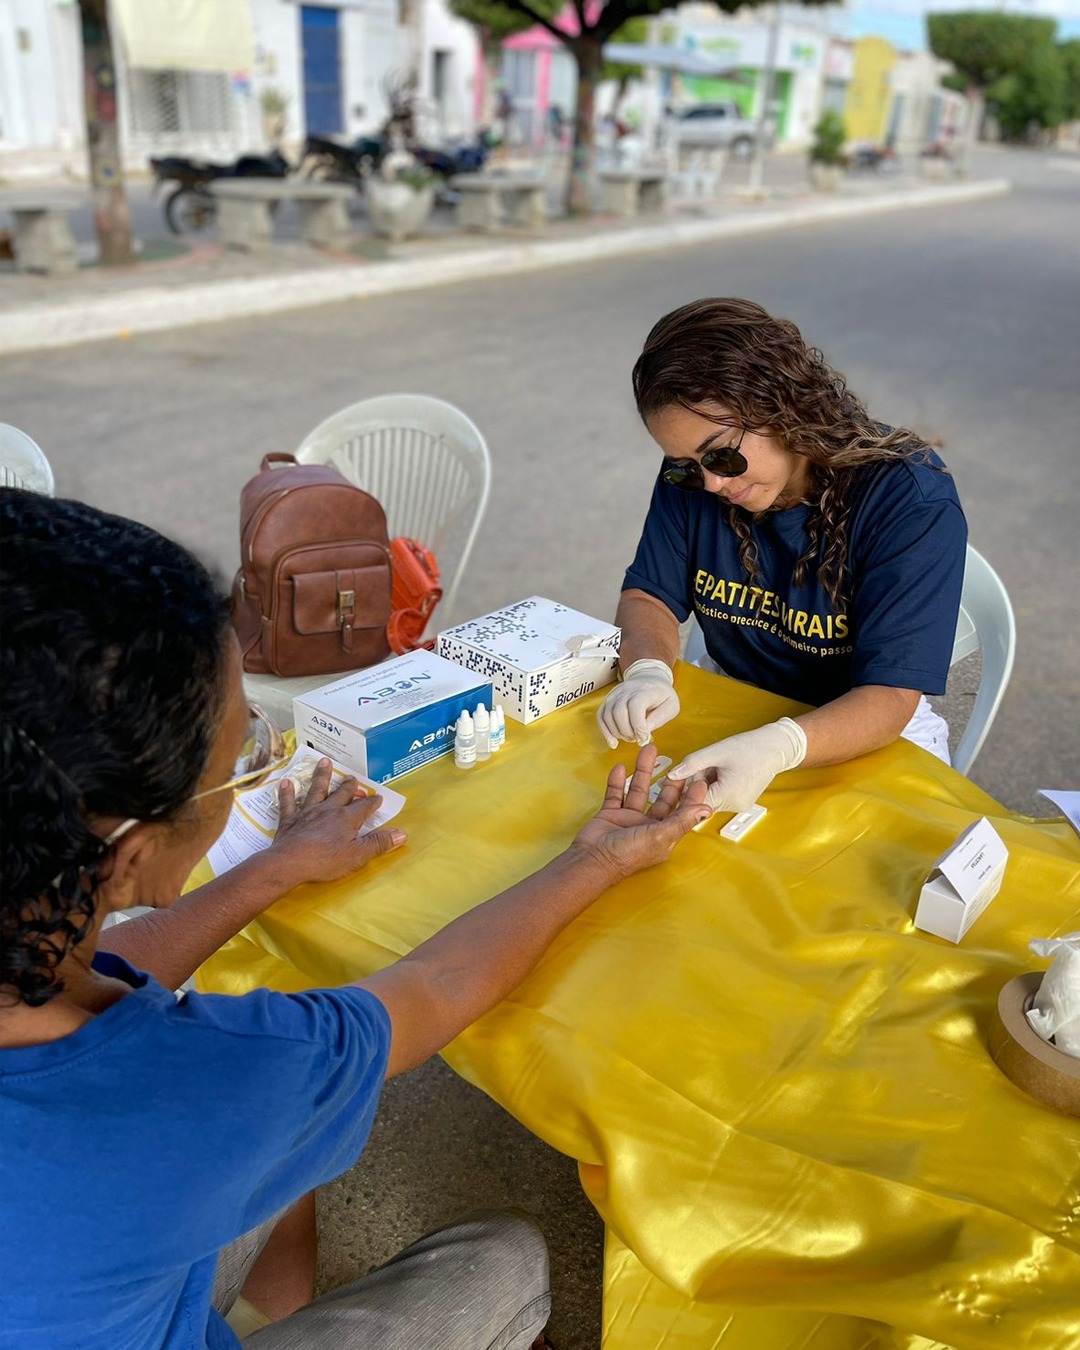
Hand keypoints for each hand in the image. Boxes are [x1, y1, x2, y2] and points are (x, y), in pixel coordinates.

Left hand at [268, 758, 405, 887]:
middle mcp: (328, 809)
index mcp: (347, 818)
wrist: (290, 862)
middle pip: (342, 794)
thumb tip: (402, 833)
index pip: (364, 807)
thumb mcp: (358, 855)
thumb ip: (379, 843)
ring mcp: (308, 812)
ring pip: (316, 790)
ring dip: (321, 776)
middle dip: (349, 786)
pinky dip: (287, 792)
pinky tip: (286, 782)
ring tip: (324, 762)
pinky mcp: (289, 819)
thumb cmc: (326, 860)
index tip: (378, 797)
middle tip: (353, 777)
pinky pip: (288, 802)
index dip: (373, 803)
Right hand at [571, 744, 711, 879]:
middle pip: (663, 800)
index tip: (699, 779)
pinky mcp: (610, 815)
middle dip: (670, 781)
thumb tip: (705, 810)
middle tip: (677, 764)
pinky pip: (616, 794)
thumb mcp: (659, 837)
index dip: (691, 797)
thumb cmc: (625, 855)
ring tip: (648, 752)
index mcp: (663, 835)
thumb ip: (681, 821)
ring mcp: (629, 820)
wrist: (591, 860)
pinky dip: (618, 781)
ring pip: (639, 791)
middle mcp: (648, 827)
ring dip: (643, 771)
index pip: (682, 812)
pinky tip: (621, 768)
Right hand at [596, 659, 679, 748]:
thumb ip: (660, 718)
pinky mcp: (608, 699)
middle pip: (619, 712)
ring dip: (617, 732)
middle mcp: (627, 690)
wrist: (649, 678)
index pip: (636, 706)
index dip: (638, 725)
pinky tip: (612, 741)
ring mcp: (615, 694)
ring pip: (607, 715)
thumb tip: (645, 730)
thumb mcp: (672, 705)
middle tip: (637, 738)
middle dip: (627, 731)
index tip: (644, 738)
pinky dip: (604, 730)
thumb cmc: (662, 695)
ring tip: (629, 738)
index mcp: (645, 690)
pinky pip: (600, 715)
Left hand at [667, 717, 806, 813]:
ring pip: (711, 796)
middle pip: (702, 798)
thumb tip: (672, 776)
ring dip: (709, 782)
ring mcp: (739, 806)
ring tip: (721, 766)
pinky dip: (719, 783)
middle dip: (700, 781)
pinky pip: (721, 795)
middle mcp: (734, 806)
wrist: (776, 748)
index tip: (686, 772)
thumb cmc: (750, 747)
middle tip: (709, 764)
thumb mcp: (715, 752)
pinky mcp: (741, 801)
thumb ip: (691, 764)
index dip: (687, 785)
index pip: (694, 800)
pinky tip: (727, 771)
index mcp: (727, 796)